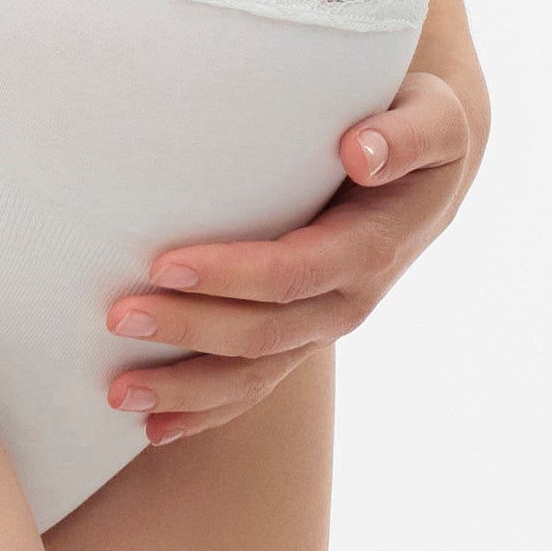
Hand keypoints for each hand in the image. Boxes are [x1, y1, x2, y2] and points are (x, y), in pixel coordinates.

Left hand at [102, 69, 483, 454]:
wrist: (432, 170)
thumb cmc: (420, 132)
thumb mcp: (434, 122)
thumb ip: (405, 136)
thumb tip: (360, 153)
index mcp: (369, 250)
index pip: (292, 273)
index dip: (229, 275)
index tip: (165, 264)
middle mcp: (347, 302)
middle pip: (262, 333)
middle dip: (188, 330)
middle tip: (117, 315)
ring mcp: (322, 327)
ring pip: (253, 375)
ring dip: (185, 389)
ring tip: (117, 392)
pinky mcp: (302, 336)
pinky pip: (255, 386)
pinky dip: (205, 412)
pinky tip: (154, 429)